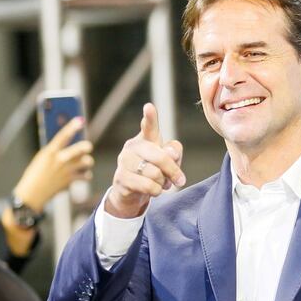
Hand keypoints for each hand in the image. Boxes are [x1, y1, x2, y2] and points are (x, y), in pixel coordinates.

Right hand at [13, 115, 93, 210]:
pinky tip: (81, 175)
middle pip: (81, 148)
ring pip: (87, 161)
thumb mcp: (42, 158)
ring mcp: (66, 170)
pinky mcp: (71, 181)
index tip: (80, 120)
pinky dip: (86, 175)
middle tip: (87, 148)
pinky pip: (87, 175)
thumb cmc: (37, 174)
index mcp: (49, 151)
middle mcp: (59, 160)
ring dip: (87, 162)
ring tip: (83, 164)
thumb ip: (55, 151)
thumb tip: (72, 143)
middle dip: (86, 147)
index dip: (72, 127)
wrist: (32, 193)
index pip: (63, 136)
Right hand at [106, 103, 184, 218]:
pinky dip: (156, 191)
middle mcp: (133, 147)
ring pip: (155, 173)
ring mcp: (124, 162)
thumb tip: (171, 154)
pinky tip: (152, 190)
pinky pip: (148, 186)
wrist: (133, 193)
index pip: (149, 127)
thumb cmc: (154, 172)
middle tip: (180, 180)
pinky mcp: (120, 178)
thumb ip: (174, 154)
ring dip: (163, 183)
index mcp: (146, 139)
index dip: (150, 118)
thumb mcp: (169, 162)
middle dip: (173, 170)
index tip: (149, 107)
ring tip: (160, 183)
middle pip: (161, 157)